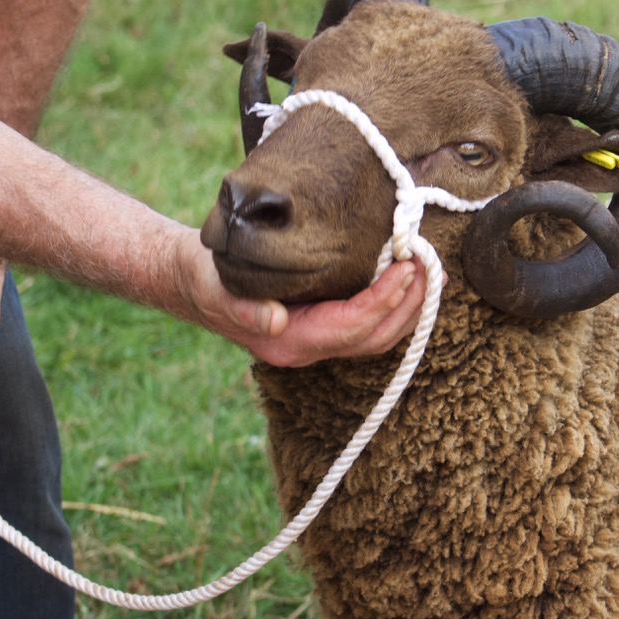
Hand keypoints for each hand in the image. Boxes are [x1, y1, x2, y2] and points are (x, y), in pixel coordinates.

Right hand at [175, 233, 429, 366]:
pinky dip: (393, 307)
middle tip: (431, 269)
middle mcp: (306, 350)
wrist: (187, 280)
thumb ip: (244, 309)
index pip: (349, 327)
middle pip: (372, 338)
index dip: (383, 300)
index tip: (408, 269)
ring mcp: (314, 342)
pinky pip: (365, 326)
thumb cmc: (203, 276)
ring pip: (374, 337)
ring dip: (407, 309)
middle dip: (407, 306)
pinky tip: (407, 283)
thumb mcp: (216, 286)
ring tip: (431, 276)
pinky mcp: (319, 327)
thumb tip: (276, 322)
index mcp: (286, 343)